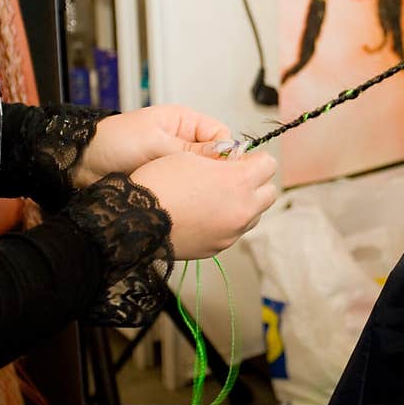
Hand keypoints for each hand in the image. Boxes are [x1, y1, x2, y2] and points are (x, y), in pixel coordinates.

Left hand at [75, 105, 231, 187]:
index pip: (221, 136)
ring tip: (193, 194)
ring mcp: (178, 163)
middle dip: (213, 172)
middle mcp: (185, 142)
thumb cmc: (113, 141)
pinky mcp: (170, 182)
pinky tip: (186, 201)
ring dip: (200, 185)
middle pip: (215, 158)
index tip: (223, 170)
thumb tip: (225, 154)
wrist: (81, 164)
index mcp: (186, 123)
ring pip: (204, 176)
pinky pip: (189, 189)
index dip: (225, 153)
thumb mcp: (155, 142)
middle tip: (208, 185)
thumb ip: (190, 151)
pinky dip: (189, 195)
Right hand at [131, 151, 277, 259]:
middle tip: (233, 179)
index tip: (241, 160)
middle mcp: (242, 208)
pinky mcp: (219, 248)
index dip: (255, 159)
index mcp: (239, 180)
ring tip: (217, 199)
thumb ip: (218, 159)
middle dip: (256, 183)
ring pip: (254, 215)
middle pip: (269, 193)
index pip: (269, 164)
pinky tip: (204, 216)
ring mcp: (232, 231)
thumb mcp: (189, 156)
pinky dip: (226, 223)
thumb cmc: (158, 184)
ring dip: (244, 205)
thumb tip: (231, 161)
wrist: (134, 221)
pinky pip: (233, 232)